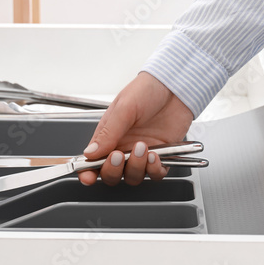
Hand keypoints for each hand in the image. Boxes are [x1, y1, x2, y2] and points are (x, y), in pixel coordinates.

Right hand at [79, 72, 193, 185]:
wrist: (174, 87)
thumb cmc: (146, 91)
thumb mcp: (124, 108)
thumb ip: (108, 132)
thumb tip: (90, 153)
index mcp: (108, 137)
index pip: (93, 161)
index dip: (88, 173)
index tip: (89, 177)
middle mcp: (123, 148)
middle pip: (111, 175)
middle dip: (113, 170)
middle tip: (118, 156)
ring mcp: (141, 154)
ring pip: (133, 177)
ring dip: (136, 167)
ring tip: (142, 147)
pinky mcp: (161, 156)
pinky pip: (155, 174)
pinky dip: (154, 170)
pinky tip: (155, 155)